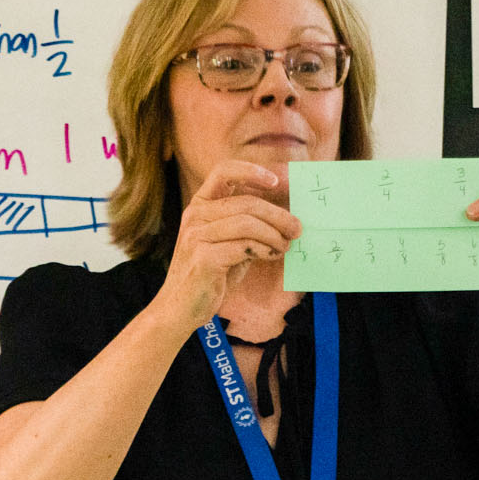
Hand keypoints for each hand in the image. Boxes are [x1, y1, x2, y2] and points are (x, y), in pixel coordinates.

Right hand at [153, 159, 301, 331]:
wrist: (181, 308)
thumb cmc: (212, 274)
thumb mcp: (229, 242)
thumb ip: (248, 225)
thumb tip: (288, 218)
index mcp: (200, 205)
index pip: (223, 171)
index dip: (251, 171)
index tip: (275, 181)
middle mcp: (195, 216)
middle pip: (247, 203)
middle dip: (279, 216)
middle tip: (297, 229)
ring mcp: (196, 236)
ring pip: (248, 223)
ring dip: (274, 235)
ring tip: (284, 246)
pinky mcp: (204, 258)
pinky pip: (245, 246)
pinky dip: (265, 250)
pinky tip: (271, 256)